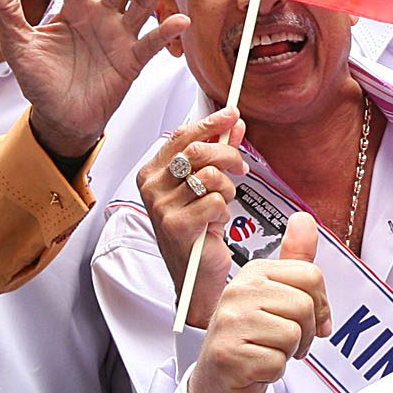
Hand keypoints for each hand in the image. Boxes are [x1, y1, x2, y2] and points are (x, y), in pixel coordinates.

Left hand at [4, 0, 187, 159]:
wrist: (59, 117)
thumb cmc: (41, 80)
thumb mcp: (19, 45)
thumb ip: (9, 12)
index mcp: (76, 7)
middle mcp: (103, 15)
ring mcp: (120, 35)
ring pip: (140, 2)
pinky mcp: (132, 60)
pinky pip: (152, 43)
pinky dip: (166, 31)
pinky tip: (179, 19)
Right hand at [138, 112, 244, 326]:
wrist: (196, 278)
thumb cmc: (197, 233)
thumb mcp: (206, 188)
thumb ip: (218, 153)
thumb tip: (233, 125)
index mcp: (152, 174)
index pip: (180, 135)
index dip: (210, 122)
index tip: (231, 115)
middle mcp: (152, 188)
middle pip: (197, 150)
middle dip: (228, 155)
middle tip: (240, 166)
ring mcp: (162, 207)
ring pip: (210, 175)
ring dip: (226, 189)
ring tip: (222, 203)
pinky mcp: (177, 226)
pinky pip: (216, 201)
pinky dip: (224, 210)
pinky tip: (215, 222)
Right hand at [193, 214, 328, 392]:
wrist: (217, 380)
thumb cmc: (249, 337)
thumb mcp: (273, 295)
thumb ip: (294, 260)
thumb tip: (304, 219)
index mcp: (253, 273)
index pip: (311, 276)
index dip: (321, 304)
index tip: (311, 320)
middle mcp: (238, 291)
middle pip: (305, 306)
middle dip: (307, 332)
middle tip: (289, 342)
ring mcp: (230, 322)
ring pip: (293, 334)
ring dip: (290, 352)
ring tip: (270, 351)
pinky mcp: (229, 355)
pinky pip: (277, 362)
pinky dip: (274, 371)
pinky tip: (257, 367)